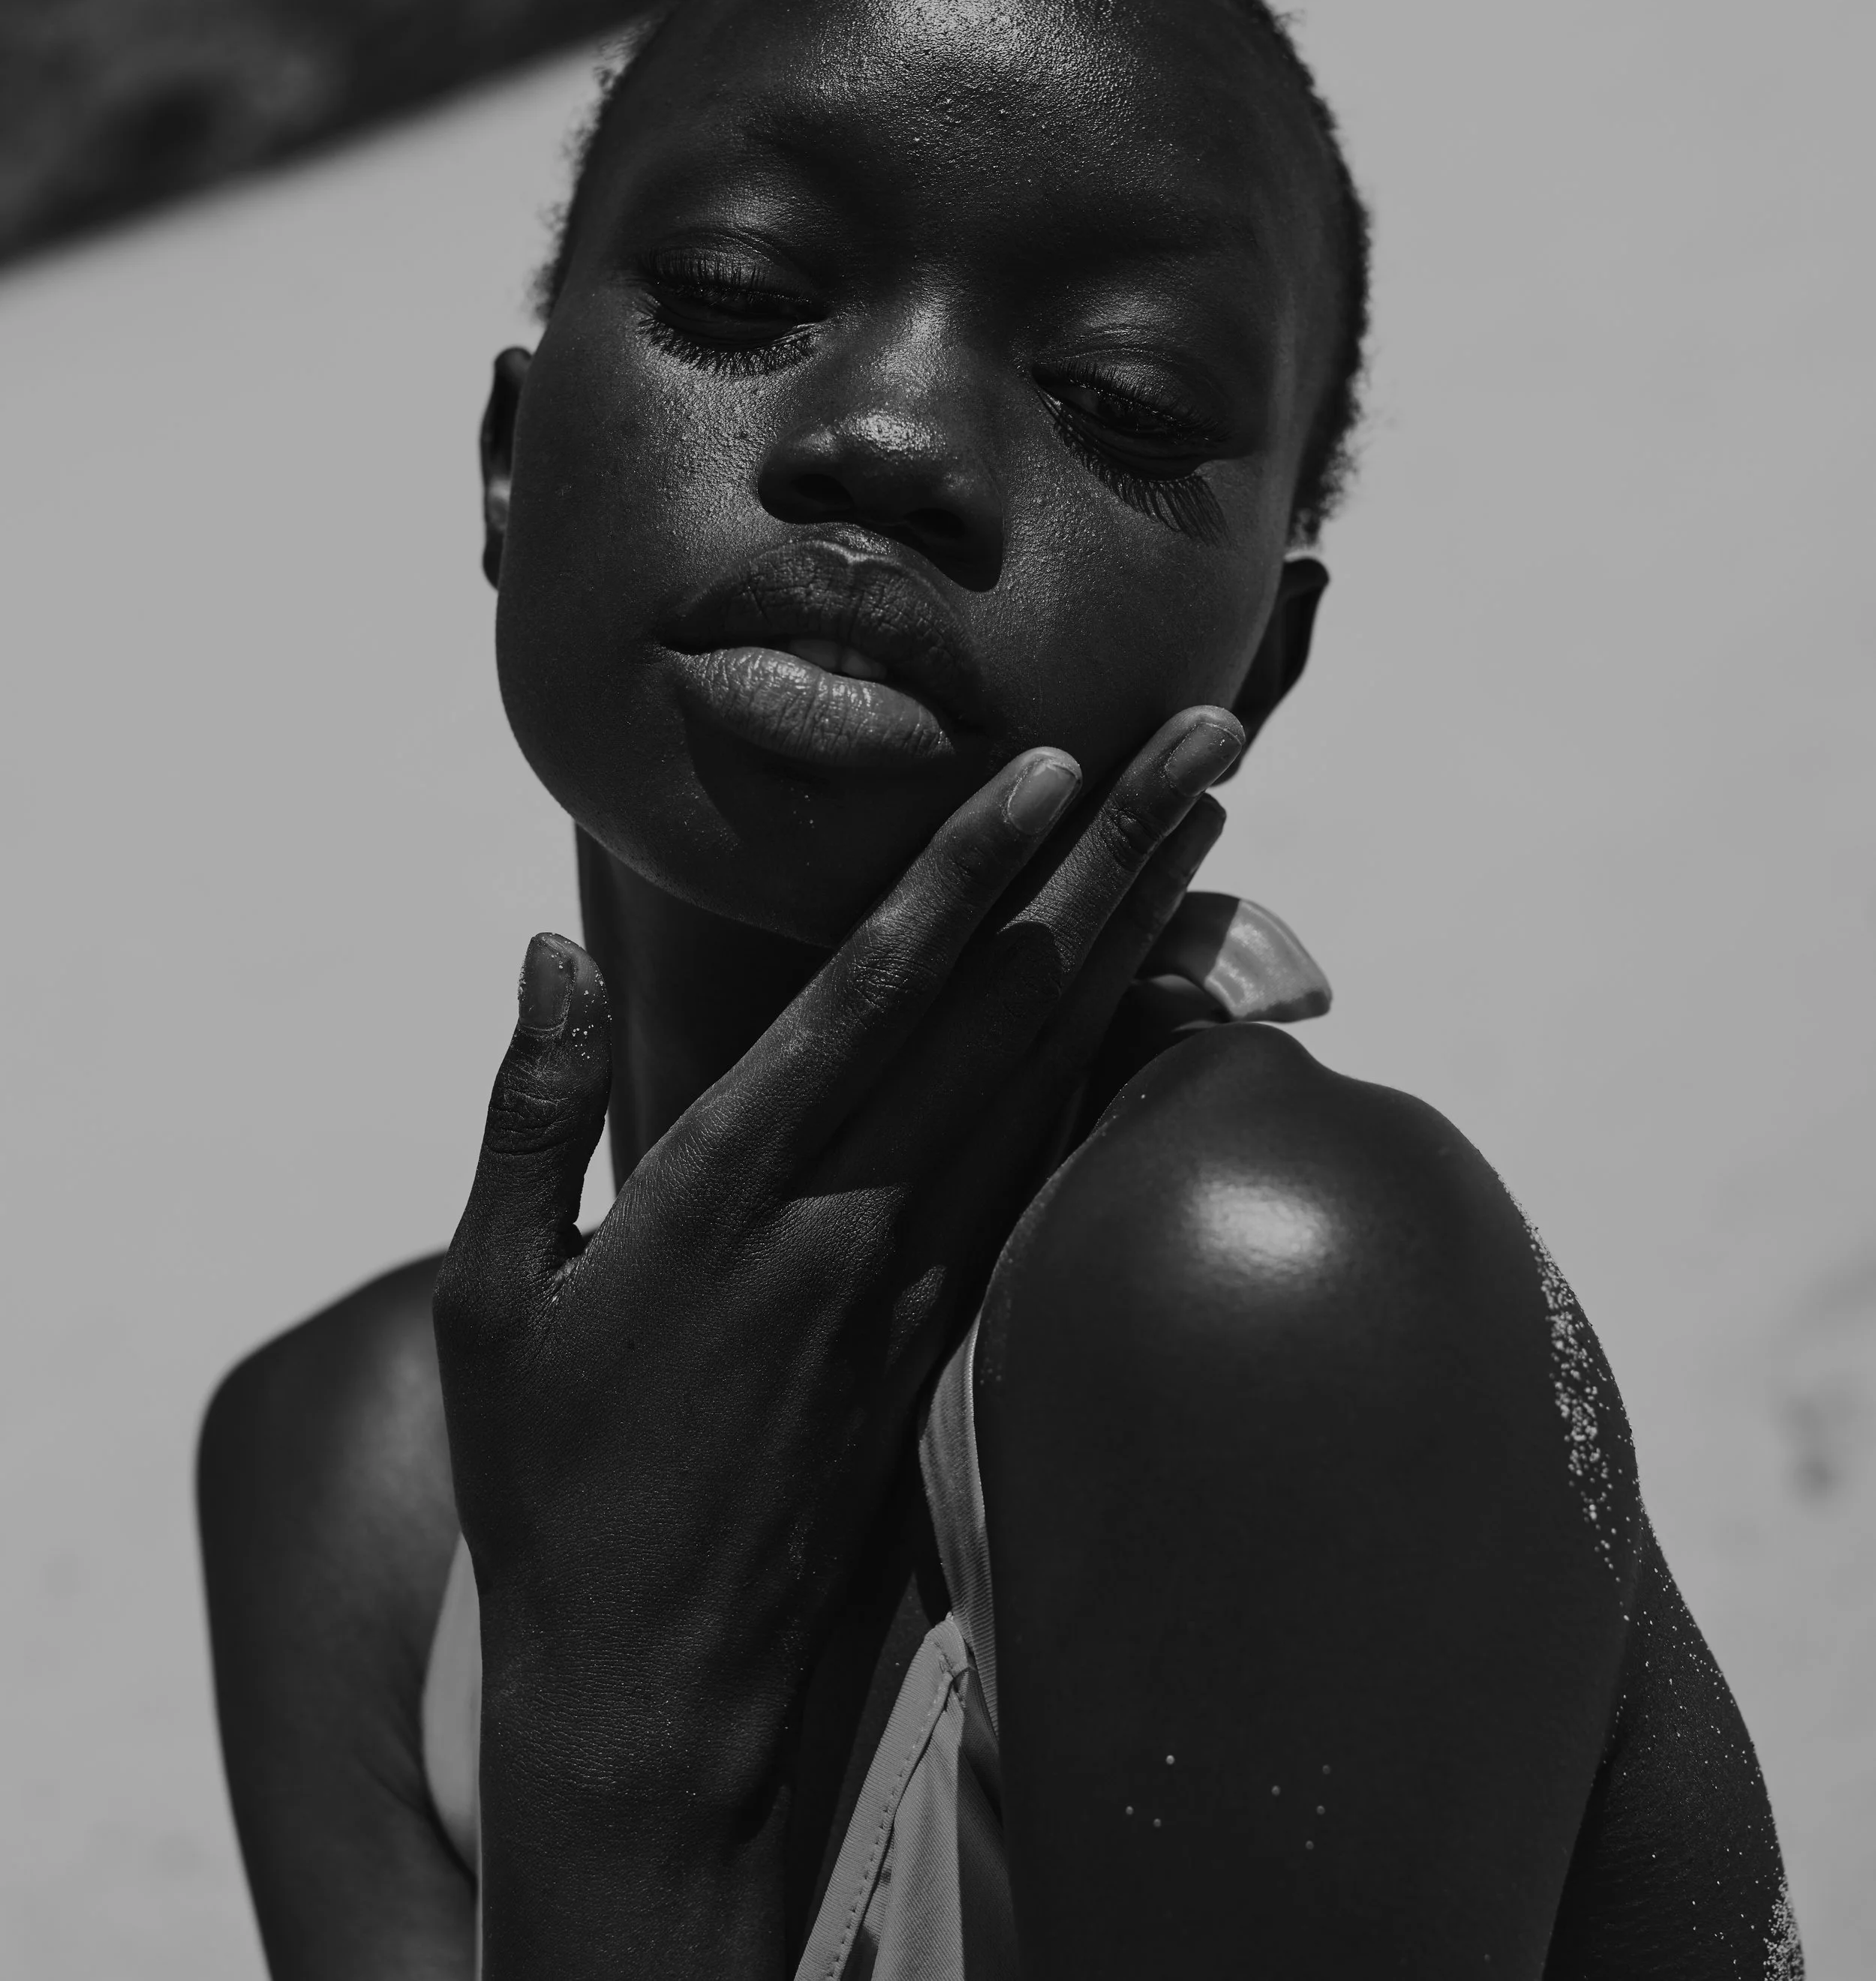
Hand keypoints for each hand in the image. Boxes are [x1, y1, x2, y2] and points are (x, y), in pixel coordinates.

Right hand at [432, 705, 1241, 1976]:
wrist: (665, 1696)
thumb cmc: (552, 1489)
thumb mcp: (484, 1302)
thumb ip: (525, 1113)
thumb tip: (546, 951)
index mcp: (726, 1194)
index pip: (874, 998)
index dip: (967, 871)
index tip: (1055, 760)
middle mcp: (853, 1216)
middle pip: (1012, 1004)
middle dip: (1117, 854)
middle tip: (1208, 730)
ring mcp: (925, 1272)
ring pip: (1057, 1065)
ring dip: (1142, 929)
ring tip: (1216, 813)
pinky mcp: (955, 1323)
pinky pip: (1054, 1157)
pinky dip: (1119, 1052)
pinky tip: (1168, 980)